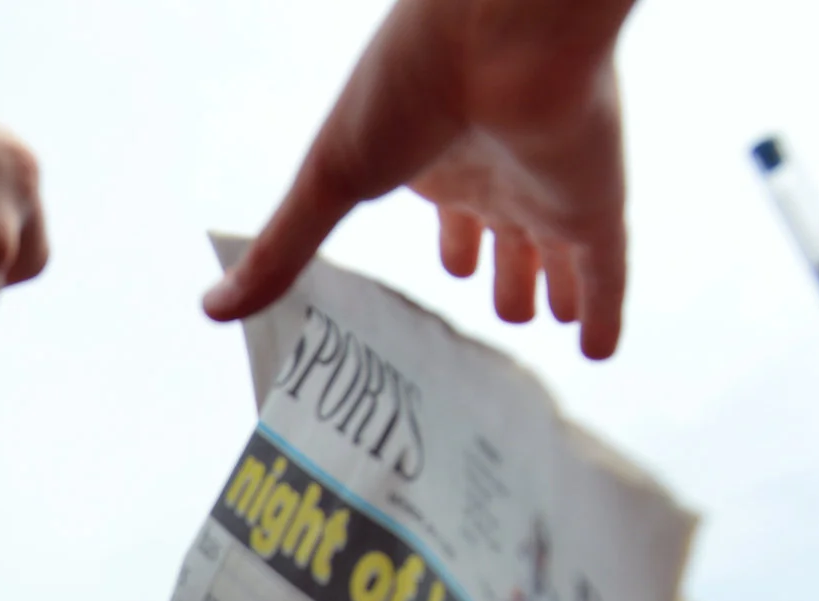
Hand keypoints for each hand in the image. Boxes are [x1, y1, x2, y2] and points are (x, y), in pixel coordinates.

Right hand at [204, 0, 635, 359]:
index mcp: (436, 162)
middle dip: (503, 269)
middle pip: (503, 234)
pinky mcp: (594, 205)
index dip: (450, 246)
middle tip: (502, 313)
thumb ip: (283, 248)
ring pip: (557, 253)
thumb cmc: (406, 82)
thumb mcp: (331, 178)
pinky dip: (606, 312)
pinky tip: (600, 350)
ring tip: (548, 320)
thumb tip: (210, 307)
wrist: (498, 29)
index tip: (447, 280)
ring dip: (554, 288)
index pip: (446, 213)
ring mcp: (549, 190)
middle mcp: (497, 174)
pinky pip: (607, 272)